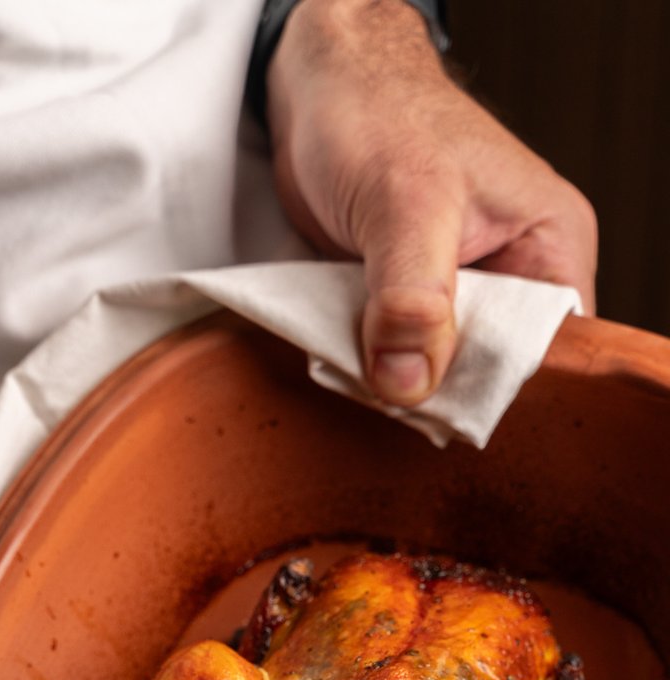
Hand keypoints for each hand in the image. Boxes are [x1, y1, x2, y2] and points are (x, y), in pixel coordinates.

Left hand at [266, 0, 597, 404]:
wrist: (318, 94)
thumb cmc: (379, 116)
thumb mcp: (405, 201)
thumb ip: (412, 296)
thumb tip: (410, 382)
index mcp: (551, 248)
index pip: (548, 351)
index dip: (495, 385)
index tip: (437, 397)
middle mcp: (514, 278)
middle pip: (488, 374)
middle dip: (435, 387)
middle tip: (385, 384)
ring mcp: (459, 296)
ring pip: (435, 373)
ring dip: (392, 378)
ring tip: (358, 360)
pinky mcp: (409, 306)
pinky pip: (395, 358)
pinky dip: (366, 363)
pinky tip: (344, 353)